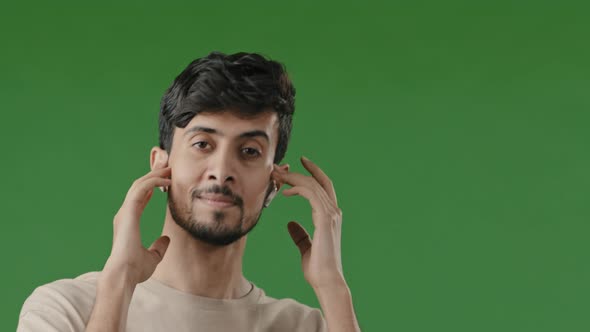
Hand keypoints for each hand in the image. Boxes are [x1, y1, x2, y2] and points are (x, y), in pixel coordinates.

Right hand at [102, 167, 171, 284]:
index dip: (151, 186)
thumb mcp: (152, 257)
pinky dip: (153, 181)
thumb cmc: (134, 269)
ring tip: (169, 169)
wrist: (124, 275)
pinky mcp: (129, 211)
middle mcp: (125, 214)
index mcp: (128, 222)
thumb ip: (159, 247)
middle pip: (139, 187)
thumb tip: (166, 239)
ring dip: (155, 174)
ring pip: (139, 184)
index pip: (139, 198)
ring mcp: (125, 211)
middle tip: (169, 168)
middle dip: (154, 175)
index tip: (164, 181)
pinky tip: (166, 181)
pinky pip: (141, 189)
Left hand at [273, 156, 345, 289]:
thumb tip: (291, 224)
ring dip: (294, 178)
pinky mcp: (325, 218)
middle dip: (300, 171)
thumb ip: (300, 234)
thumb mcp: (305, 247)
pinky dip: (298, 188)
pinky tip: (285, 191)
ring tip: (278, 176)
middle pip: (319, 182)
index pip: (324, 187)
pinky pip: (312, 194)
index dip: (314, 173)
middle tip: (281, 167)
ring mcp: (332, 214)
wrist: (326, 280)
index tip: (301, 163)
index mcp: (331, 216)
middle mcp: (334, 212)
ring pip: (313, 186)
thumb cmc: (318, 268)